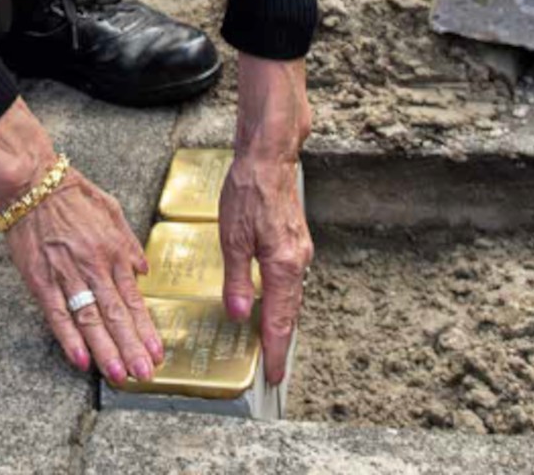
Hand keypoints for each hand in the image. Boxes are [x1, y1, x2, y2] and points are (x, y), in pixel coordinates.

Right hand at [0, 98, 163, 383]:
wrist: (32, 181)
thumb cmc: (71, 192)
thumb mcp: (111, 208)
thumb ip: (129, 242)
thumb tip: (144, 269)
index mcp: (113, 249)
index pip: (133, 298)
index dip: (145, 328)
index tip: (157, 352)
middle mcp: (94, 264)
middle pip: (116, 314)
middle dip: (131, 348)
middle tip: (144, 375)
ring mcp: (67, 273)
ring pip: (90, 319)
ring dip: (105, 350)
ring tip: (118, 374)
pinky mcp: (40, 278)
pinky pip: (57, 313)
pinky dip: (69, 337)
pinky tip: (80, 358)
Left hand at [218, 54, 312, 384]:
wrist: (269, 156)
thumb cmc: (248, 190)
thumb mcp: (232, 237)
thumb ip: (237, 278)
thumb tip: (239, 313)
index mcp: (282, 265)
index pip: (279, 321)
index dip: (274, 351)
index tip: (272, 377)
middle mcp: (298, 261)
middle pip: (290, 313)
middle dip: (279, 342)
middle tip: (270, 369)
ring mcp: (300, 250)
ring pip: (291, 296)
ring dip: (280, 321)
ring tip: (268, 344)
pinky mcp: (295, 240)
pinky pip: (290, 280)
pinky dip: (281, 299)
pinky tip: (268, 303)